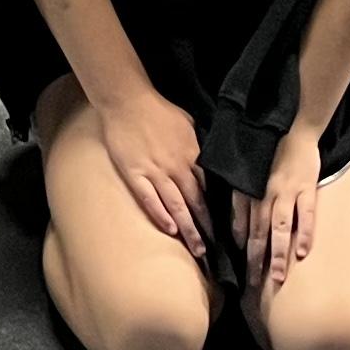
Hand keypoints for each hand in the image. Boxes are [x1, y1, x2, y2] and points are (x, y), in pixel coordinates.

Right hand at [100, 84, 208, 252]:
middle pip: (196, 203)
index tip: (222, 228)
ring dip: (188, 229)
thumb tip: (207, 163)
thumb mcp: (189, 124)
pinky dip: (161, 216)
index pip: (208, 189)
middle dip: (205, 228)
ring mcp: (155, 172)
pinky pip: (150, 200)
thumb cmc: (158, 109)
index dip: (215, 210)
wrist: (127, 100)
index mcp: (192, 155)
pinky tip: (169, 230)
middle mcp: (177, 167)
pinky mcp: (135, 174)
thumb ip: (198, 146)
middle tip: (212, 249)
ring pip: (176, 207)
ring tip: (196, 249)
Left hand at [236, 128, 323, 290]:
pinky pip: (306, 215)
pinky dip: (304, 234)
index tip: (240, 272)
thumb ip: (241, 200)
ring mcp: (286, 192)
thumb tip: (236, 232)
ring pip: (279, 228)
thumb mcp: (248, 174)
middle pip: (258, 233)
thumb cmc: (269, 154)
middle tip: (254, 287)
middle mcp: (264, 194)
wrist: (294, 129)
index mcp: (248, 191)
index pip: (240, 227)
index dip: (240, 251)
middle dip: (255, 261)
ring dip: (277, 255)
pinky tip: (303, 253)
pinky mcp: (307, 188)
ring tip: (277, 278)